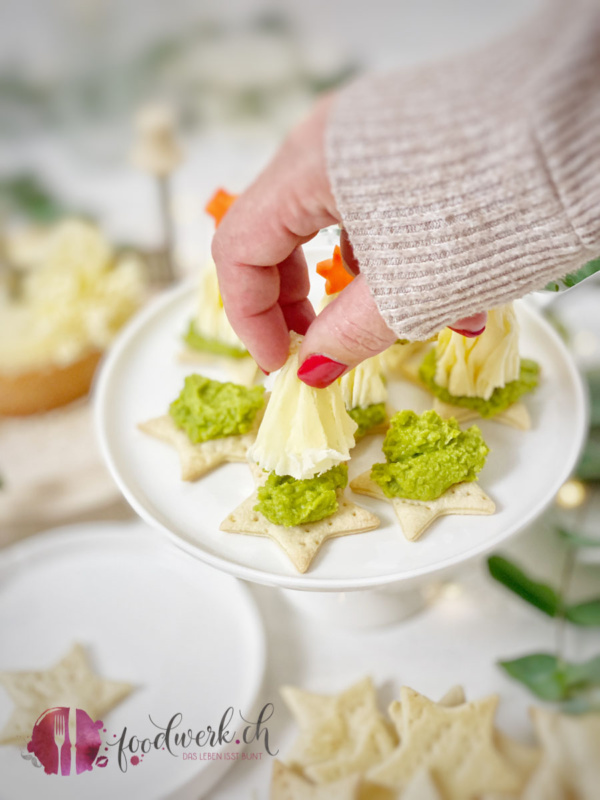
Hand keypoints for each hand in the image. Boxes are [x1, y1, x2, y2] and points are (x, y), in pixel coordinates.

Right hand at [211, 95, 486, 386]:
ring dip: (358, 285)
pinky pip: (375, 205)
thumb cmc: (494, 206)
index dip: (249, 319)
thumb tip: (309, 373)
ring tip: (412, 322)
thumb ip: (345, 336)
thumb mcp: (411, 292)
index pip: (237, 249)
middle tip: (318, 348)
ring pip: (331, 224)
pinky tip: (445, 286)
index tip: (278, 365)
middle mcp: (328, 139)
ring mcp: (368, 133)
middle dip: (296, 302)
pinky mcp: (409, 138)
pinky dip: (394, 255)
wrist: (587, 125)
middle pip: (276, 233)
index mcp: (309, 166)